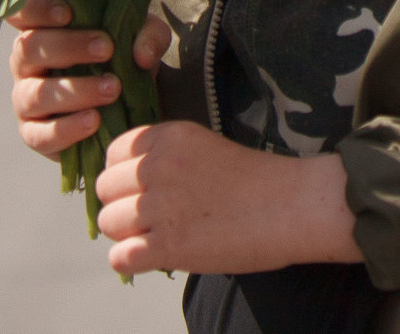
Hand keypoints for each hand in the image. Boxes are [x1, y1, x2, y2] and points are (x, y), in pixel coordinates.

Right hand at [5, 0, 172, 159]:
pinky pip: (40, 134)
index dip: (37, 7)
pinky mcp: (34, 134)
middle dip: (68, 47)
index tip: (68, 12)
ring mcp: (25, 99)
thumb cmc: (123, 60)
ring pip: (35, 93)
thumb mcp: (143, 39)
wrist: (129, 110)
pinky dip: (67, 128)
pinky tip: (94, 121)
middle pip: (27, 48)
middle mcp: (25, 61)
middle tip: (106, 49)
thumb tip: (141, 54)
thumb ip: (149, 35)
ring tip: (112, 88)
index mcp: (42, 27)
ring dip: (75, 90)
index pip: (23, 10)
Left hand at [96, 120, 362, 276]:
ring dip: (127, 234)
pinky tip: (154, 258)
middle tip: (149, 219)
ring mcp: (159, 207)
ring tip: (157, 238)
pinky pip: (119, 258)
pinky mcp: (167, 246)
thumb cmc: (258, 180)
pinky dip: (131, 262)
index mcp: (168, 137)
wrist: (294, 205)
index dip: (123, 176)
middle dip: (121, 205)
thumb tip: (133, 184)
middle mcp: (157, 167)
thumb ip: (167, 159)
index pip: (113, 154)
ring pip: (108, 223)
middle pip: (104, 189)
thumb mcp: (205, 148)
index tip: (141, 190)